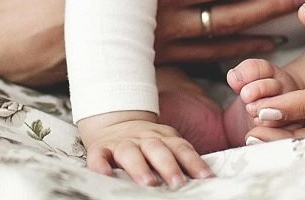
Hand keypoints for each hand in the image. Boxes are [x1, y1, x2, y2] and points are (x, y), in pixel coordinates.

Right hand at [79, 112, 212, 187]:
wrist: (114, 121)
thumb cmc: (146, 142)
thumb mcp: (165, 142)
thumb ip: (179, 157)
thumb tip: (204, 178)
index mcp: (163, 137)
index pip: (181, 148)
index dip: (193, 162)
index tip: (205, 177)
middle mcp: (143, 139)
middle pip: (157, 149)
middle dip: (168, 166)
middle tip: (178, 183)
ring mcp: (121, 143)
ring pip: (130, 153)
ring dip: (139, 168)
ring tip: (149, 183)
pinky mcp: (100, 149)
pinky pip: (99, 157)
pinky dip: (101, 166)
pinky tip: (106, 176)